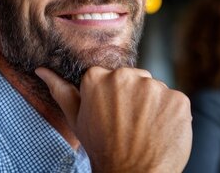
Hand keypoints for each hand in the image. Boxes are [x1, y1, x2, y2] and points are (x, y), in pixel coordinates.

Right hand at [36, 66, 191, 172]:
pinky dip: (171, 115)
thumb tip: (41, 70)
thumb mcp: (77, 120)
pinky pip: (175, 101)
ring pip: (156, 90)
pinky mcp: (178, 99)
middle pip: (135, 80)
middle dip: (134, 98)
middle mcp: (125, 75)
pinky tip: (160, 132)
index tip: (113, 117)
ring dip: (153, 106)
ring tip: (144, 131)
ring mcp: (154, 87)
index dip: (114, 100)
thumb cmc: (101, 149)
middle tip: (129, 126)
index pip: (111, 78)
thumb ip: (61, 91)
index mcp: (97, 77)